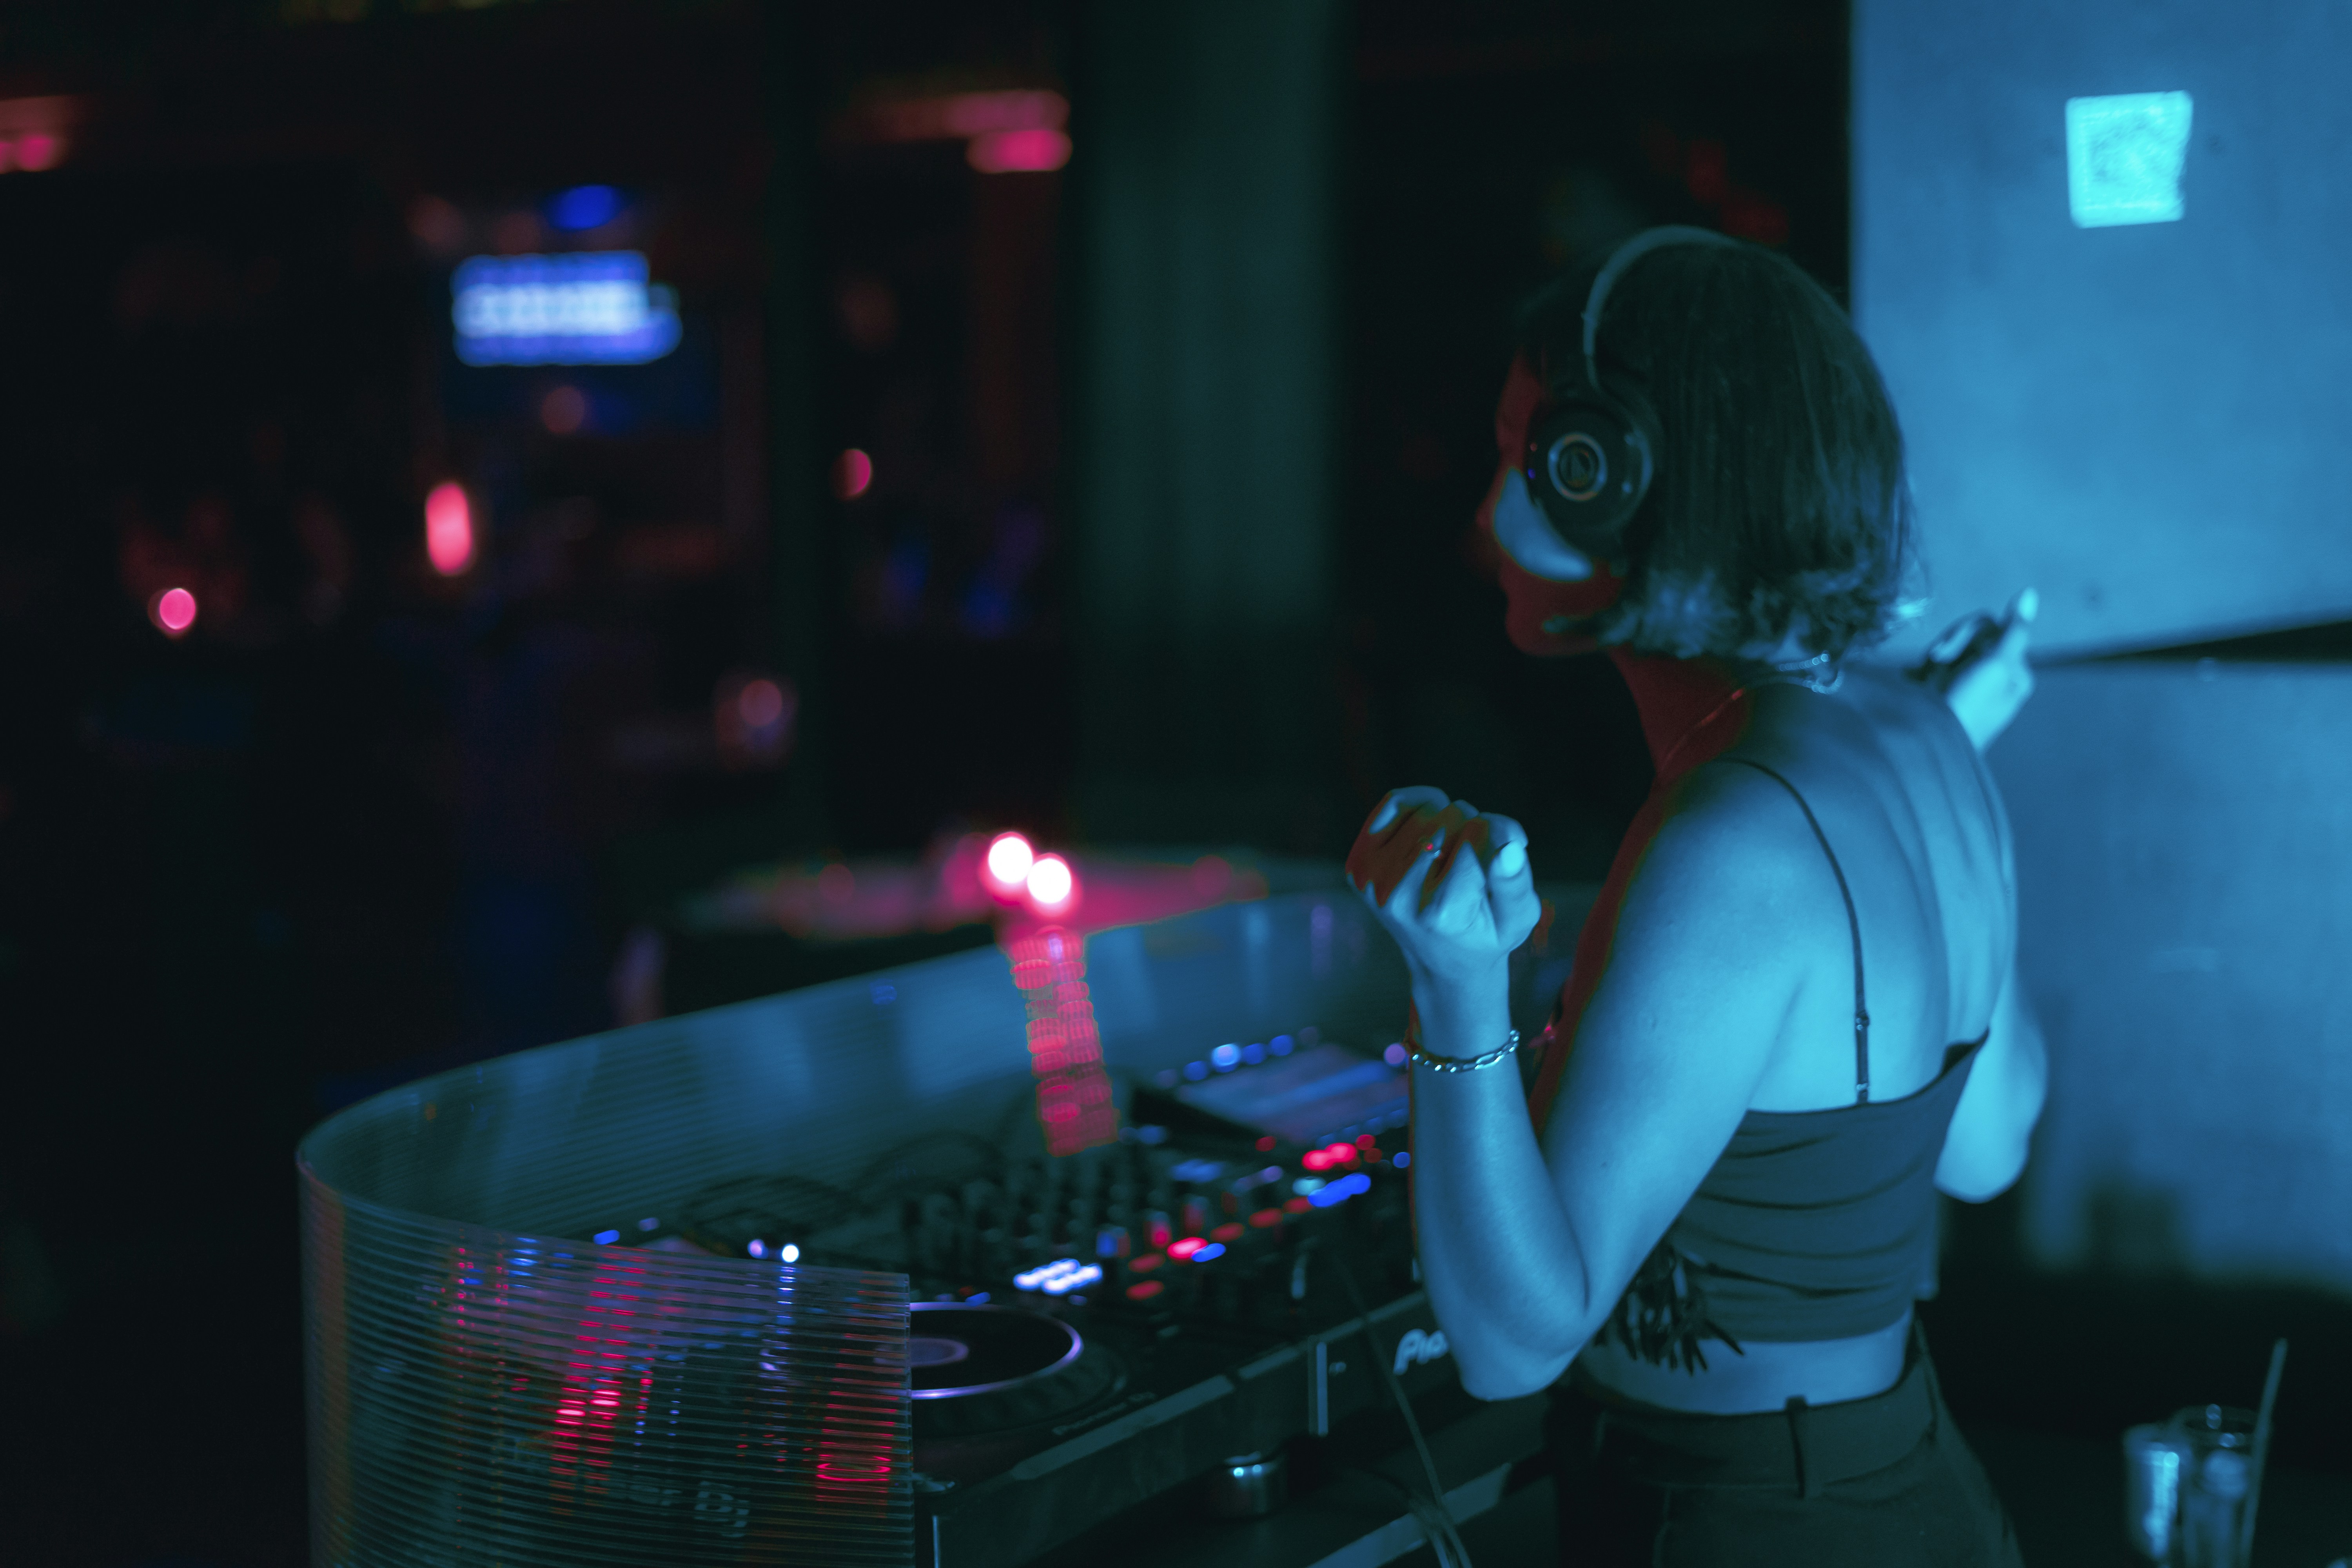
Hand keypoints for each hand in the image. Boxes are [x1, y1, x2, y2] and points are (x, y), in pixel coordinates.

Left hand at [1346, 787, 1544, 992]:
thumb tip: (1510, 846)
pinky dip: (1421, 804)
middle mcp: (1401, 895)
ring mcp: (1374, 879)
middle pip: (1453, 816)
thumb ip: (1515, 883)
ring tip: (1456, 852)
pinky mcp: (1359, 865)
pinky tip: (1433, 830)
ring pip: (1428, 807)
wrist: (1441, 963)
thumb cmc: (1485, 935)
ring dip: (1450, 819)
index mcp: (1443, 911)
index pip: (1480, 835)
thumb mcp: (1516, 919)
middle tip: (1478, 861)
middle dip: (1476, 828)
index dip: (1502, 835)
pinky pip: (1396, 802)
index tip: (1510, 850)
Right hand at [1913, 587, 2036, 751]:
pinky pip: (1932, 664)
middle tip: (1934, 663)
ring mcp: (1966, 683)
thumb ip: (2014, 630)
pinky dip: (1920, 671)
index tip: (1948, 654)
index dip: (1969, 633)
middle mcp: (1992, 676)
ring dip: (1933, 659)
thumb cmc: (1966, 710)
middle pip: (1973, 633)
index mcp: (2013, 673)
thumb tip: (2029, 592)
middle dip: (1951, 644)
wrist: (1925, 748)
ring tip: (1924, 682)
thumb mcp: (1997, 666)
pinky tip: (1915, 685)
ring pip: (1951, 646)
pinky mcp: (1942, 690)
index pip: (1996, 627)